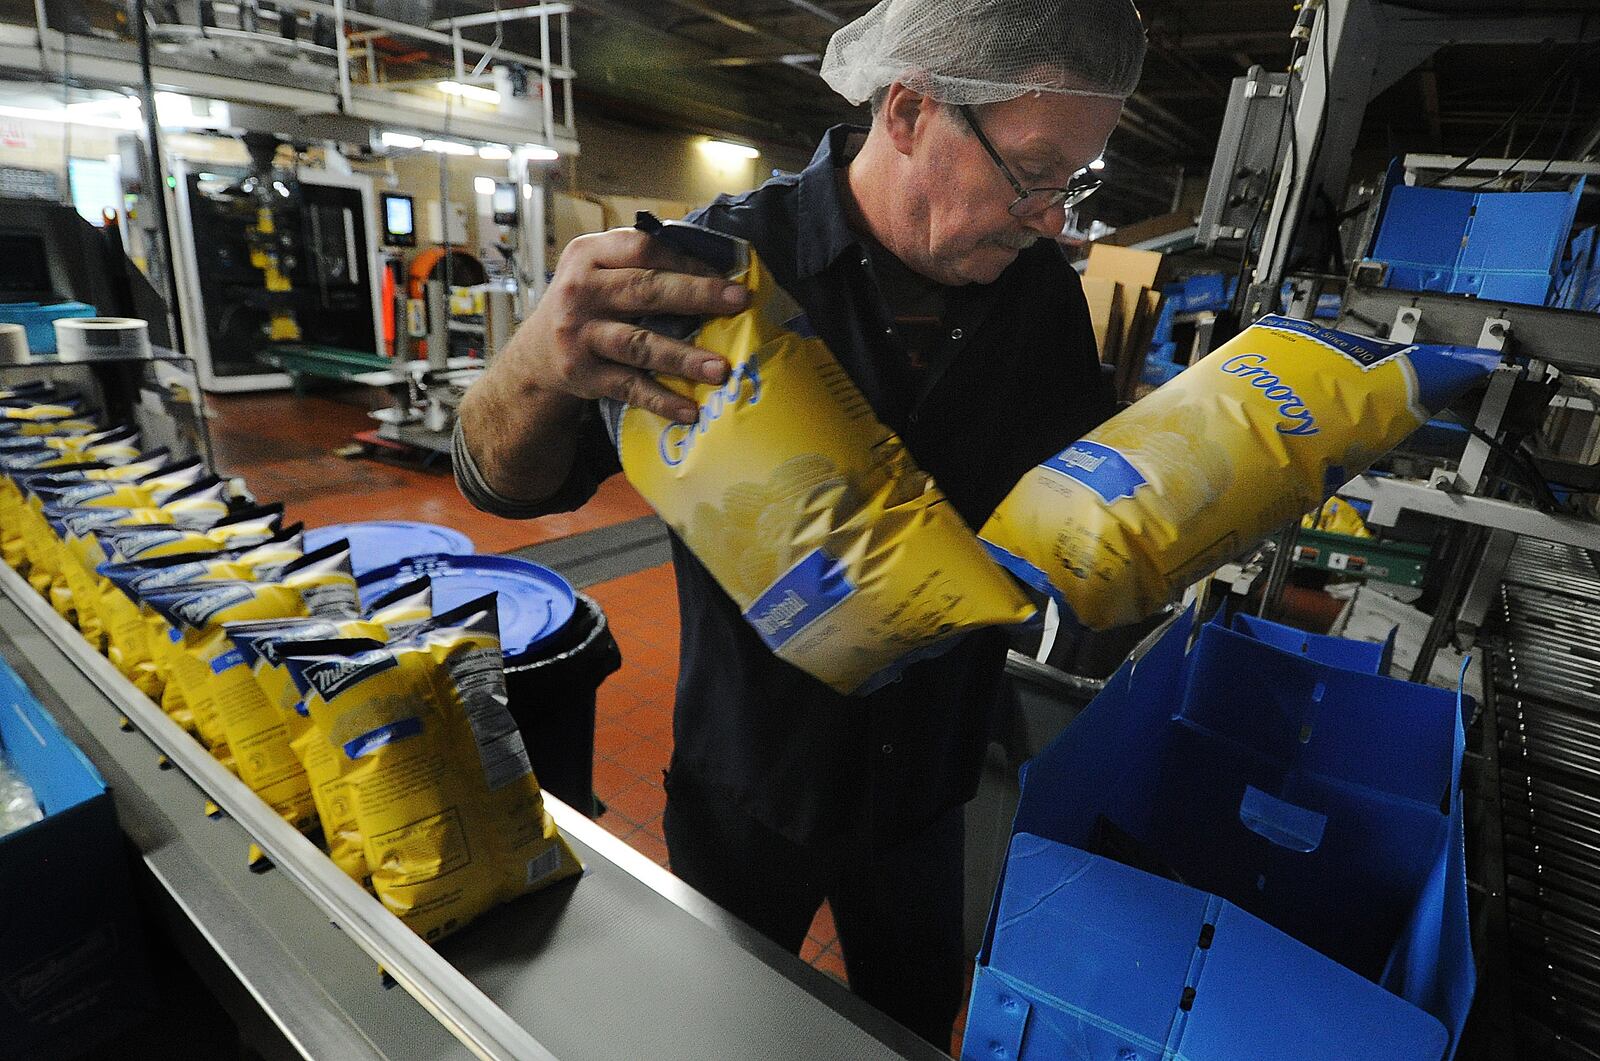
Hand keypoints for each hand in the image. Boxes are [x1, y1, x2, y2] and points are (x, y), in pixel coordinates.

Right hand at [500, 227, 750, 422]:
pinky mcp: (582, 374)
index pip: (642, 248)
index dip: (687, 261)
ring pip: (639, 343)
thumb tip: (715, 270)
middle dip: (697, 295)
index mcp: (588, 255)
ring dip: (683, 356)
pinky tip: (690, 410)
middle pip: (645, 289)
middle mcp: (580, 291)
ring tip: (720, 368)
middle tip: (739, 302)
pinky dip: (661, 400)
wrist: (535, 355)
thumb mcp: (598, 270)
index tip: (726, 277)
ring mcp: (579, 334)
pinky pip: (629, 387)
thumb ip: (639, 263)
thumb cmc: (585, 305)